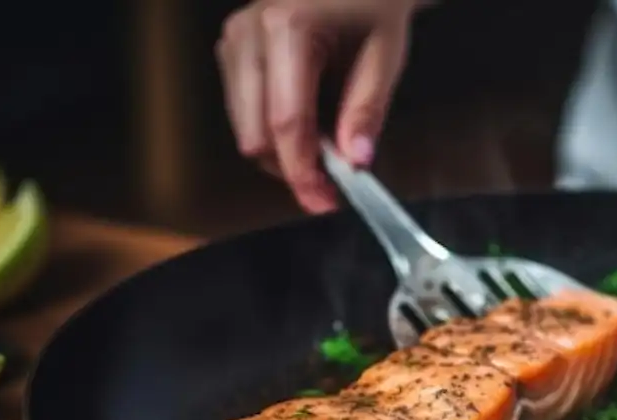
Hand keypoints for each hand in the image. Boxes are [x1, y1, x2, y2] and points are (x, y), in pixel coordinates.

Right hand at [216, 0, 422, 211]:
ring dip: (282, 155)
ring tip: (325, 155)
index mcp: (288, 27)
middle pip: (256, 134)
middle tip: (331, 187)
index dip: (303, 172)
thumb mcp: (385, 53)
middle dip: (292, 169)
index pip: (286, 122)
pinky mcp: (232, 50)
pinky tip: (307, 130)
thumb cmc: (372, 3)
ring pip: (245, 130)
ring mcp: (234, 41)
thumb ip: (367, 109)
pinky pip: (244, 113)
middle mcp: (248, 33)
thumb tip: (356, 161)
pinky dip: (274, 134)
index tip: (325, 202)